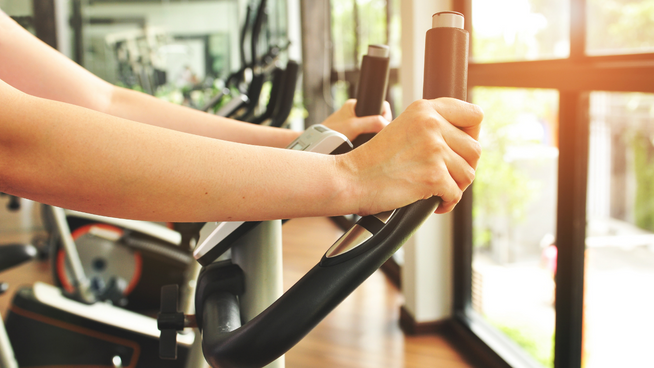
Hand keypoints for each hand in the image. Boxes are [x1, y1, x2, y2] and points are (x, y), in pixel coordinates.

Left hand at [320, 99, 391, 141]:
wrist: (316, 144)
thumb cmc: (331, 132)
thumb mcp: (354, 127)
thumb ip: (371, 123)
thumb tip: (388, 125)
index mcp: (355, 105)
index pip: (379, 105)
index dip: (385, 115)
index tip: (386, 125)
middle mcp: (354, 112)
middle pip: (376, 117)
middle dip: (381, 125)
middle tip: (382, 134)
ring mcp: (352, 123)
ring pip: (371, 126)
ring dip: (374, 133)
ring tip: (376, 140)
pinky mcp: (350, 133)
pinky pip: (365, 134)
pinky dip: (368, 138)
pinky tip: (369, 143)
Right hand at [337, 97, 482, 215]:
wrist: (351, 178)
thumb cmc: (375, 160)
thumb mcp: (405, 127)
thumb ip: (433, 126)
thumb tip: (468, 141)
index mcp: (426, 109)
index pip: (474, 115)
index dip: (472, 135)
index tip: (459, 150)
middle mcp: (431, 124)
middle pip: (475, 149)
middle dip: (463, 168)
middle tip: (445, 177)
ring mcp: (433, 149)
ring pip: (469, 173)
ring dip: (455, 186)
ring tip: (436, 189)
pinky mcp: (433, 175)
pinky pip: (457, 194)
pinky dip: (446, 203)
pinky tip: (432, 202)